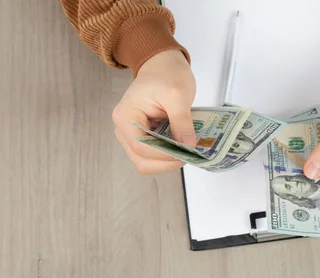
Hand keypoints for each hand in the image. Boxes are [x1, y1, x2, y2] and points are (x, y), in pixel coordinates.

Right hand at [112, 49, 196, 173]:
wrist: (162, 65)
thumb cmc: (167, 74)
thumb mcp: (178, 95)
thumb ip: (182, 121)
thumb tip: (188, 146)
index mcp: (126, 116)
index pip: (140, 146)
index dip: (164, 155)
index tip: (186, 153)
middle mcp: (123, 128)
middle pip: (141, 159)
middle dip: (166, 162)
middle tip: (189, 155)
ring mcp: (131, 134)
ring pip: (146, 161)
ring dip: (167, 161)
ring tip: (187, 152)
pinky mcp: (142, 137)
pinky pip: (152, 155)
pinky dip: (167, 156)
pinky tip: (182, 149)